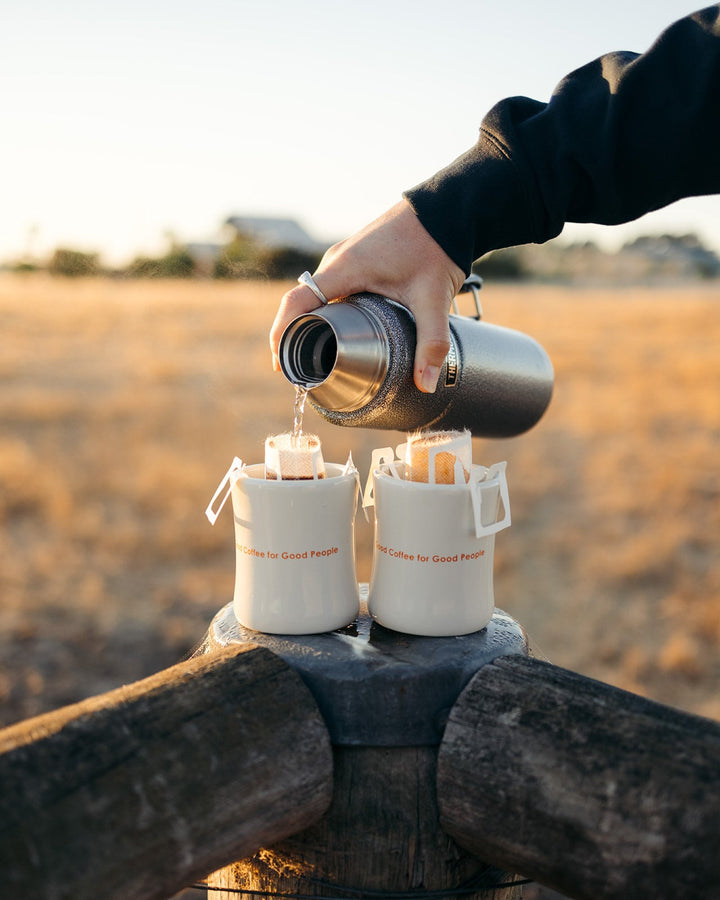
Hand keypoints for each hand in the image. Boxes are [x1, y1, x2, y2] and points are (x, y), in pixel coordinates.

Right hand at [269, 199, 464, 392]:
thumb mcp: (433, 299)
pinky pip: (332, 288)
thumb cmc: (436, 245)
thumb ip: (431, 343)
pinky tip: (341, 330)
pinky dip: (330, 310)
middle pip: (303, 303)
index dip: (282, 334)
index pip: (297, 302)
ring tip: (318, 356)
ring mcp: (346, 258)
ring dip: (314, 323)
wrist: (449, 209)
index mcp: (345, 268)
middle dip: (296, 336)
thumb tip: (427, 384)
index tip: (280, 365)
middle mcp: (338, 261)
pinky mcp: (357, 259)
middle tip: (302, 370)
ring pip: (318, 296)